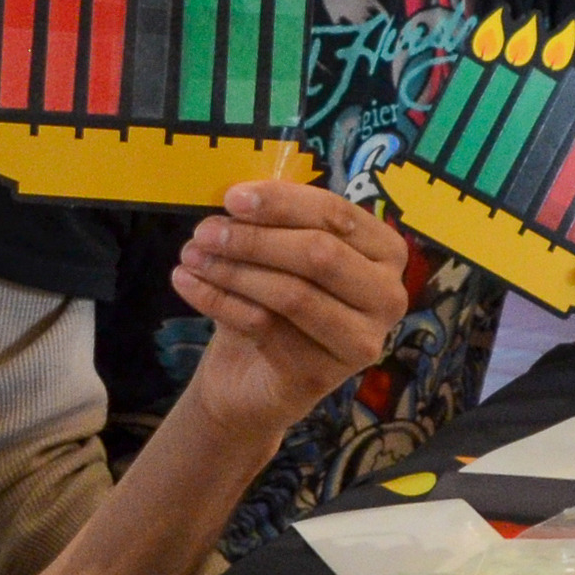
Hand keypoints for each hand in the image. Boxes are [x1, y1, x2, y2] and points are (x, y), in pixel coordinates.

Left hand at [171, 178, 412, 431]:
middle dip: (256, 239)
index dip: (282, 202)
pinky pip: (266, 328)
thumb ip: (273, 223)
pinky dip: (219, 301)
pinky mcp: (323, 375)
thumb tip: (239, 197)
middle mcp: (388, 297)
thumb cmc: (273, 303)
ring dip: (233, 270)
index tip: (231, 198)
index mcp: (385, 253)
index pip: (337, 214)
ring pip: (293, 293)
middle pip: (319, 254)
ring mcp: (361, 341)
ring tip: (191, 256)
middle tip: (205, 231)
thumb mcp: (278, 253)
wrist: (253, 378)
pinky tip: (187, 283)